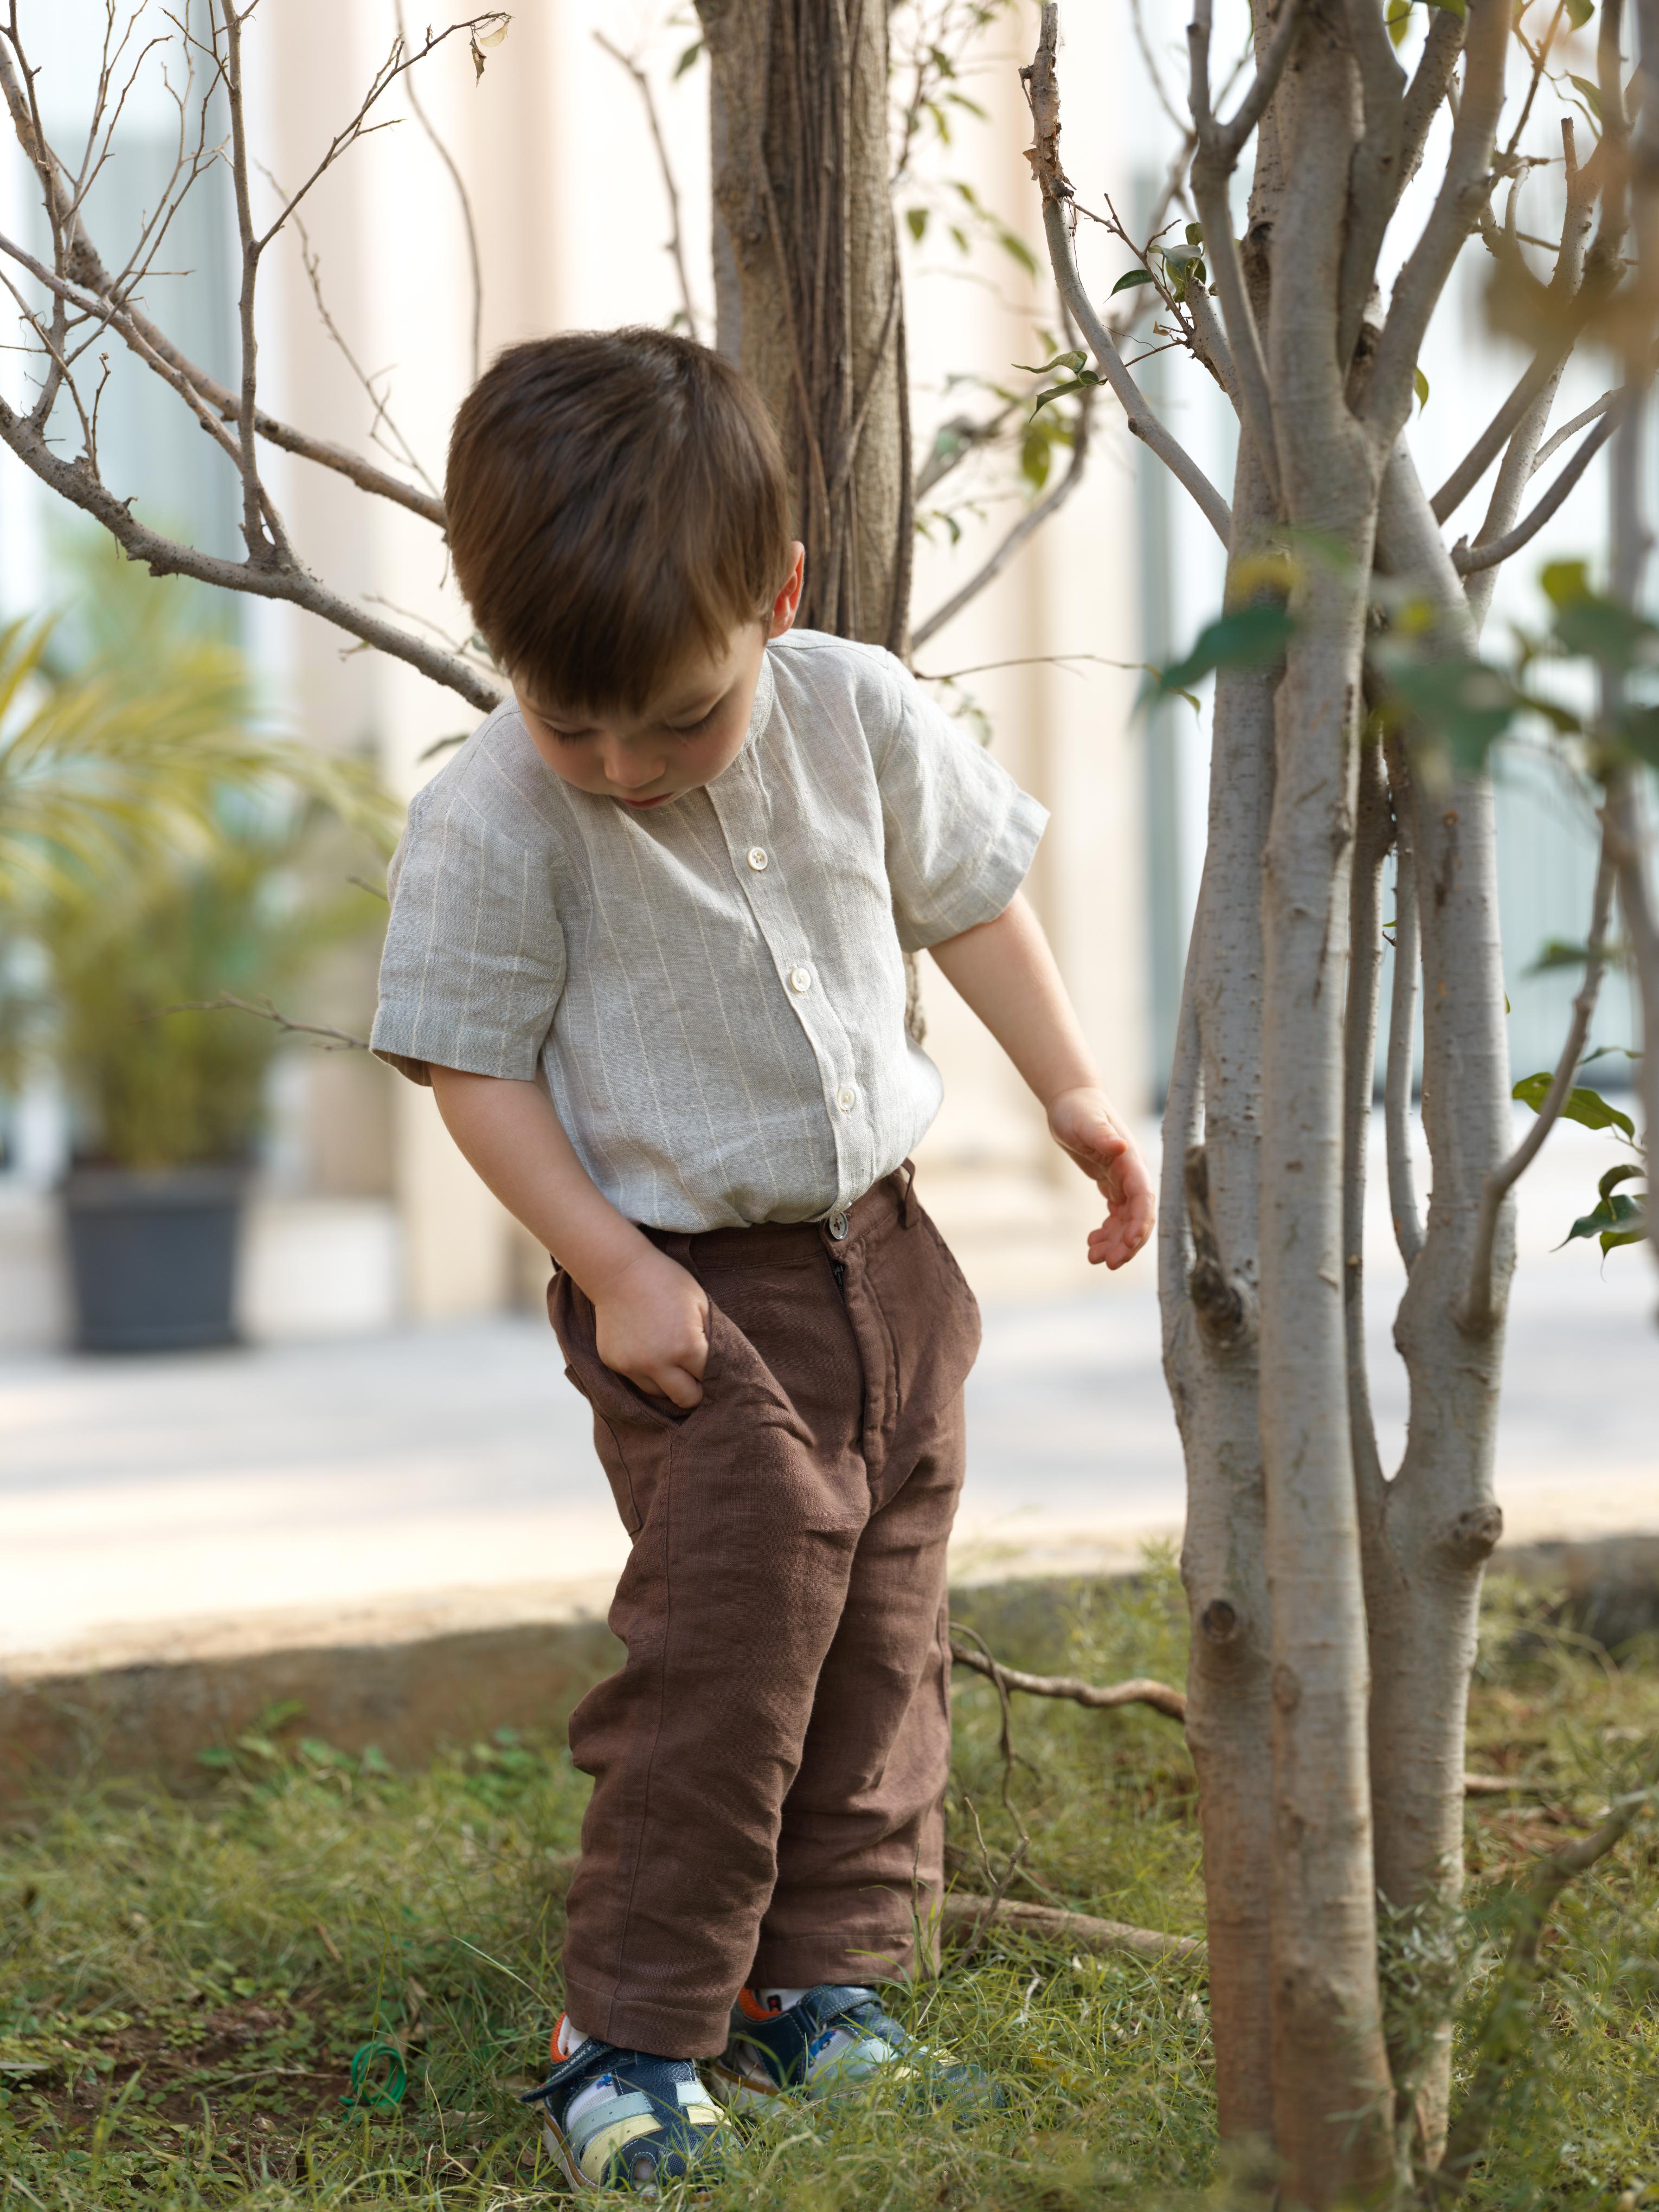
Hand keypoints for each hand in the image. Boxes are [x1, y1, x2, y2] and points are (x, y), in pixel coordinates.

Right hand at [592, 1246, 709, 1408]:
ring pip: (660, 1394)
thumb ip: (712, 1338)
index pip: (709, 1379)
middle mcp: (658, 1363)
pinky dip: (647, 1372)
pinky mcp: (615, 1364)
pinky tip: (647, 1348)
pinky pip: (637, 1381)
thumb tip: (720, 1367)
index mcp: (686, 1346)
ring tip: (669, 1358)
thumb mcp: (701, 1304)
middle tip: (695, 1374)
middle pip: (686, 1399)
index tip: (713, 1368)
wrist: (618, 1270)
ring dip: (669, 1383)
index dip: (714, 1373)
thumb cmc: (666, 1281)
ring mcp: (633, 1366)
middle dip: (695, 1389)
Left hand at [1047, 1086, 1155, 1269]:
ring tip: (1094, 1257)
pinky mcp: (1111, 1184)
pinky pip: (1116, 1216)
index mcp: (1131, 1161)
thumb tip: (1121, 1147)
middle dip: (1127, 1243)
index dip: (1140, 1223)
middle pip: (1139, 1216)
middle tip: (1107, 1263)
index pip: (1143, 1198)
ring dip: (1116, 1242)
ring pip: (1127, 1221)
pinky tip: (1093, 1242)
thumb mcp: (1085, 1121)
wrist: (1071, 1101)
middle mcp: (1132, 1173)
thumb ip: (1102, 1135)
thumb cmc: (1078, 1109)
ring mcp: (1123, 1180)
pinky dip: (1108, 1232)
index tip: (1129, 1244)